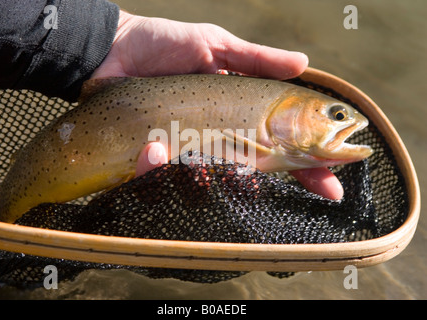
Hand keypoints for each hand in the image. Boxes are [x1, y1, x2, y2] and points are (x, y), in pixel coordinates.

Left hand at [92, 11, 342, 199]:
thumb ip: (256, 59)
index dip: (308, 164)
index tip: (332, 182)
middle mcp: (213, 138)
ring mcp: (183, 150)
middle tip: (263, 182)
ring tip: (194, 160)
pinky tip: (153, 148)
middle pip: (250, 173)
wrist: (110, 50)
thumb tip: (305, 65)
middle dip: (264, 184)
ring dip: (205, 178)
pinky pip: (161, 177)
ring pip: (207, 184)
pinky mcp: (151, 155)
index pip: (280, 144)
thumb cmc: (164, 44)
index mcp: (234, 113)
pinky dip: (158, 168)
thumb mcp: (215, 44)